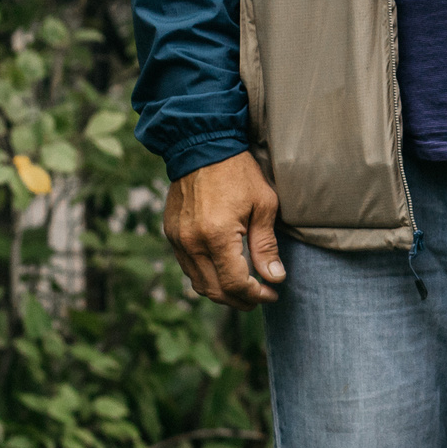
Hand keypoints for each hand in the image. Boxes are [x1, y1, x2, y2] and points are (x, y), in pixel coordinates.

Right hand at [164, 151, 285, 308]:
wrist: (202, 146)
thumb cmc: (239, 172)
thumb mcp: (263, 205)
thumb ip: (266, 245)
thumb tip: (274, 278)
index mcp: (217, 236)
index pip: (234, 283)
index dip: (255, 295)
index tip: (272, 294)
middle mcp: (192, 243)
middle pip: (214, 290)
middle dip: (239, 300)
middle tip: (260, 298)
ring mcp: (178, 240)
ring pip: (198, 283)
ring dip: (222, 292)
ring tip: (245, 290)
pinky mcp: (172, 234)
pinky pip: (188, 267)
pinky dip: (207, 277)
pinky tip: (225, 272)